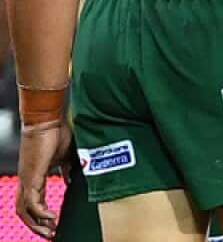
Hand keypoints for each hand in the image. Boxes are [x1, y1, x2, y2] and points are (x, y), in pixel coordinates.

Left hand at [16, 120, 71, 238]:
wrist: (47, 120)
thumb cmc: (56, 132)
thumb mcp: (66, 155)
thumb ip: (68, 169)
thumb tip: (71, 180)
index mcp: (35, 175)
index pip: (34, 201)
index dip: (42, 215)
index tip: (55, 224)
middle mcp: (27, 180)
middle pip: (24, 211)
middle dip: (36, 226)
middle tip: (50, 235)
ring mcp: (27, 179)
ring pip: (23, 210)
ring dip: (35, 224)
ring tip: (50, 232)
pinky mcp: (30, 177)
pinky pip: (31, 202)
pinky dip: (40, 213)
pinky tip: (51, 218)